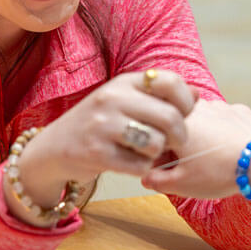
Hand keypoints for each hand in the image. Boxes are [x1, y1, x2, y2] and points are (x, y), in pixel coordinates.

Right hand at [11, 70, 195, 219]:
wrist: (54, 148)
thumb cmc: (99, 125)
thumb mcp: (125, 102)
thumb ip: (159, 98)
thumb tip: (197, 95)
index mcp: (123, 82)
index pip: (170, 81)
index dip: (185, 102)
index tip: (182, 116)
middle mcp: (112, 98)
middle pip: (170, 117)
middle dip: (179, 136)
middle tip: (172, 143)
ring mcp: (103, 125)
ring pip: (157, 143)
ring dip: (157, 153)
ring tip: (144, 152)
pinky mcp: (96, 152)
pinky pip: (139, 165)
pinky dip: (141, 168)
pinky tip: (130, 163)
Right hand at [141, 99, 250, 198]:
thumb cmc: (219, 172)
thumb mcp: (182, 184)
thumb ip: (158, 180)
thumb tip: (145, 177)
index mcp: (176, 123)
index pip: (156, 135)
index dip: (157, 155)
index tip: (164, 169)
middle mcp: (195, 108)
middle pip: (178, 125)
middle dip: (178, 144)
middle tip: (188, 166)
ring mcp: (219, 106)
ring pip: (201, 121)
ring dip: (200, 136)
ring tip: (210, 158)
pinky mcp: (238, 109)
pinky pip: (223, 120)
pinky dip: (221, 131)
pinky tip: (227, 148)